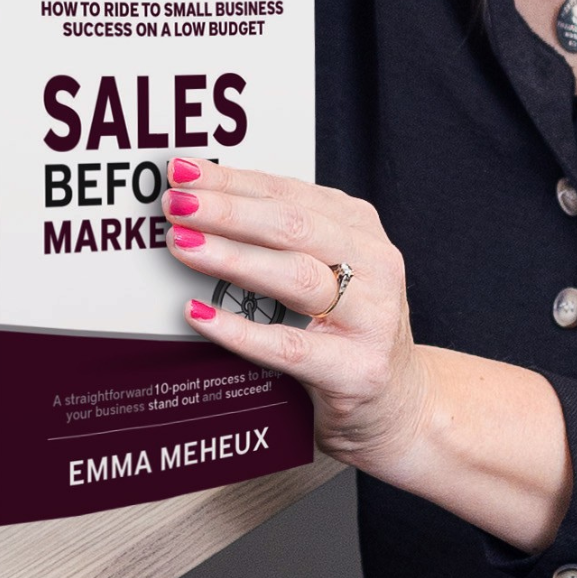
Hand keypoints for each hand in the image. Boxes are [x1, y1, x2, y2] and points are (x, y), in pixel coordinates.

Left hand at [162, 159, 573, 551]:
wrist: (401, 406)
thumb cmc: (348, 332)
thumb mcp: (329, 271)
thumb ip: (282, 239)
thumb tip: (200, 203)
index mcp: (360, 229)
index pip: (288, 193)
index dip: (234, 180)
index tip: (184, 171)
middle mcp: (373, 265)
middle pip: (292, 226)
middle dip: (227, 210)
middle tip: (175, 204)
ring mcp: (371, 319)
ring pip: (295, 277)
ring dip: (231, 257)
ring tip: (182, 245)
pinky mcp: (356, 370)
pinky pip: (289, 346)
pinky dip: (240, 330)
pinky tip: (199, 315)